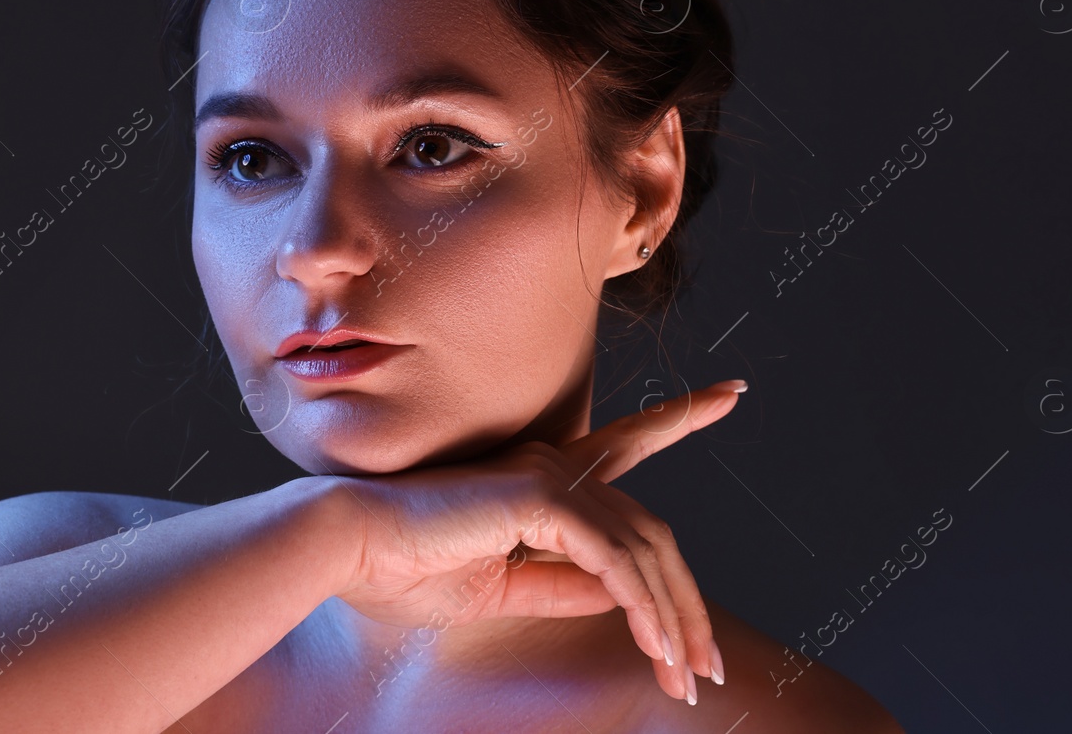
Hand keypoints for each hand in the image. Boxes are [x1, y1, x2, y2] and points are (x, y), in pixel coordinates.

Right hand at [333, 377, 748, 701]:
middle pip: (652, 532)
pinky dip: (643, 608)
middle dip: (689, 602)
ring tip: (688, 676)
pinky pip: (616, 560)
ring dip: (673, 620)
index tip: (728, 394)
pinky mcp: (541, 497)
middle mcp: (553, 465)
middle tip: (711, 666)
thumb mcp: (496, 590)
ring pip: (644, 550)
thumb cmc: (401, 568)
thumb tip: (615, 597)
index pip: (625, 445)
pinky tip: (656, 648)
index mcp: (540, 480)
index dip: (678, 417)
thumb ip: (557, 587)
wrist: (344, 549)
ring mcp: (550, 476)